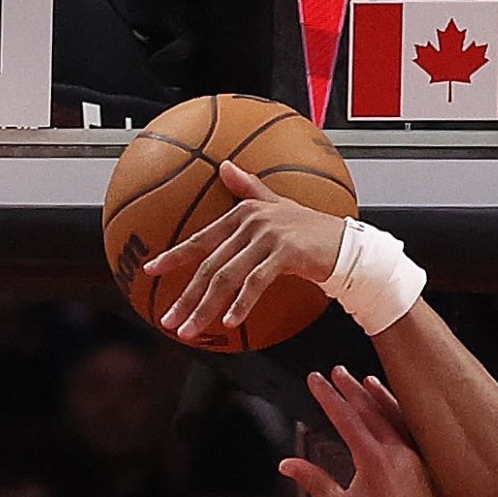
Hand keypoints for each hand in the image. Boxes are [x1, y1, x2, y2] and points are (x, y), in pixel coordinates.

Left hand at [144, 162, 349, 341]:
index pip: (201, 239)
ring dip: (205, 308)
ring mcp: (268, 237)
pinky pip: (256, 283)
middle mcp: (252, 222)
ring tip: (190, 330)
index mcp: (243, 214)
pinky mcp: (286, 253)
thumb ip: (248, 189)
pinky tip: (230, 322)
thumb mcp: (276, 205)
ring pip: (227, 277)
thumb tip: (225, 166)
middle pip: (210, 265)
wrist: (346, 243)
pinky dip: (242, 304)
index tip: (151, 271)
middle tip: (168, 320)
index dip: (174, 256)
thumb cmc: (310, 228)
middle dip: (186, 297)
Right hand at [279, 369, 445, 496]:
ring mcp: (416, 458)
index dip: (328, 396)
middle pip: (371, 410)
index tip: (316, 380)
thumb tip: (288, 465)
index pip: (346, 417)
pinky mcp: (427, 468)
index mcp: (373, 459)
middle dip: (351, 389)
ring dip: (380, 397)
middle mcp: (397, 453)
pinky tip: (396, 414)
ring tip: (368, 381)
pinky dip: (400, 418)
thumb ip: (313, 480)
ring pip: (396, 417)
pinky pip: (411, 432)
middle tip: (337, 372)